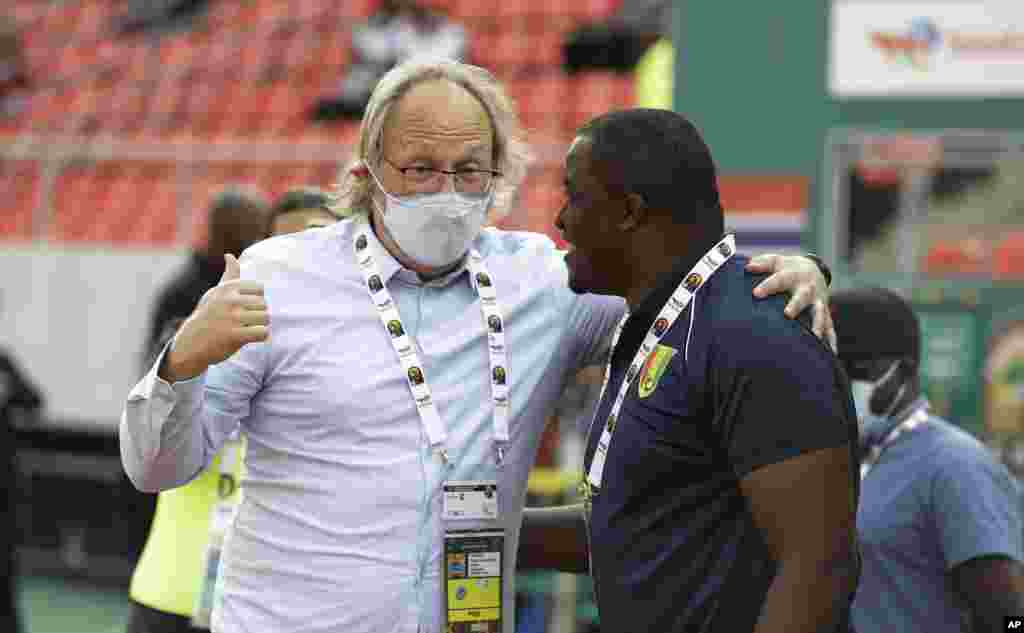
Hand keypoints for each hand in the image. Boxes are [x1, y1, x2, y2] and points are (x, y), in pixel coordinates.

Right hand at [160, 254, 268, 381]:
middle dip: (258, 314)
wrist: (191, 343)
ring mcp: (231, 318)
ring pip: (266, 318)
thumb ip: (229, 275)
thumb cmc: (208, 315)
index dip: (255, 300)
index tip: (242, 308)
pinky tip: (251, 338)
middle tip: (243, 321)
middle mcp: (229, 300)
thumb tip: (229, 255)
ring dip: (260, 326)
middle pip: (264, 304)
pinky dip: (261, 336)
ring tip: (247, 328)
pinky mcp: (234, 336)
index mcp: (227, 288)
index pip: (260, 289)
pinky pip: (263, 333)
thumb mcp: (216, 293)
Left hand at [745, 254, 836, 352]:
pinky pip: (830, 327)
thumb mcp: (776, 261)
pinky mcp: (825, 312)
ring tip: (815, 336)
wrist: (814, 269)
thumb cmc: (788, 268)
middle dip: (796, 305)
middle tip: (787, 314)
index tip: (755, 293)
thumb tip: (747, 266)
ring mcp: (818, 301)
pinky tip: (831, 352)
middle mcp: (807, 288)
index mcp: (793, 275)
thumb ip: (762, 263)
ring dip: (817, 324)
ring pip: (820, 313)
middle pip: (802, 296)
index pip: (779, 280)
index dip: (767, 286)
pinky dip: (831, 339)